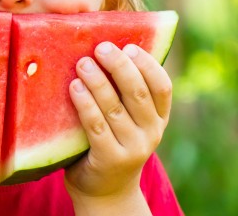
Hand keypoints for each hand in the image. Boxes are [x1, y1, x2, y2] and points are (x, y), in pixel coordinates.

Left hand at [64, 42, 171, 214]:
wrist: (106, 190)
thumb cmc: (112, 141)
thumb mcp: (129, 119)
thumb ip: (125, 92)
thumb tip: (105, 46)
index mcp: (159, 118)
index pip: (163, 87)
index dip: (148, 64)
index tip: (130, 46)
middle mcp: (151, 133)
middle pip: (138, 92)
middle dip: (119, 66)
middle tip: (101, 47)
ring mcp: (133, 148)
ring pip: (114, 107)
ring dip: (97, 81)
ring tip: (83, 63)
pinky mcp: (110, 158)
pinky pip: (96, 125)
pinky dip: (85, 104)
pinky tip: (74, 87)